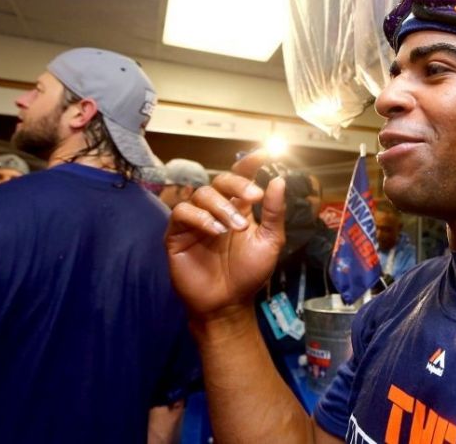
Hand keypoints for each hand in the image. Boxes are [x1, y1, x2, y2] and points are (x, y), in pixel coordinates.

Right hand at [165, 152, 285, 320]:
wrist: (228, 303)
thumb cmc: (248, 273)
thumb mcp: (270, 241)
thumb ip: (274, 212)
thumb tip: (278, 181)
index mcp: (238, 208)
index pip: (241, 178)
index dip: (250, 162)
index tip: (266, 152)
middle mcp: (216, 209)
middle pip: (220, 180)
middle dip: (238, 184)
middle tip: (254, 197)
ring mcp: (195, 220)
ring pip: (202, 194)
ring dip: (221, 206)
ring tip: (234, 228)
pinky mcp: (177, 234)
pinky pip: (182, 212)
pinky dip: (199, 217)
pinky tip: (214, 231)